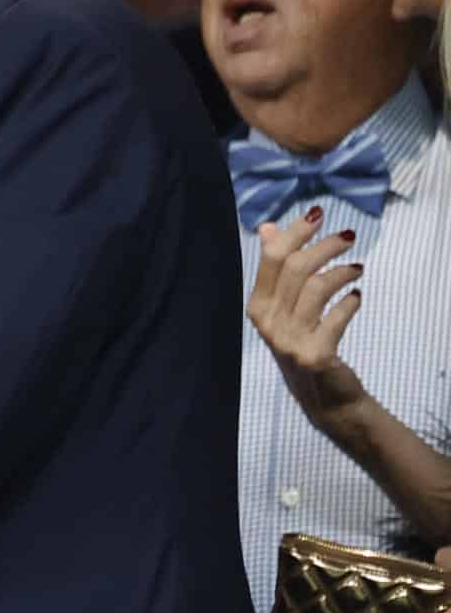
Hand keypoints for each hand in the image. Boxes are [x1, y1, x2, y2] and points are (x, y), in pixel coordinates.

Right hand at [248, 207, 364, 427]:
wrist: (323, 398)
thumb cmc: (303, 344)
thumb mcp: (283, 307)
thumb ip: (276, 269)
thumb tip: (267, 228)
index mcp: (257, 305)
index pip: (272, 258)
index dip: (295, 232)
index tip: (317, 214)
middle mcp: (268, 321)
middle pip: (296, 268)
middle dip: (324, 246)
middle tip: (347, 237)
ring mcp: (289, 340)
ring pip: (317, 288)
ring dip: (341, 273)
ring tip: (357, 269)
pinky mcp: (314, 355)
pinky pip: (335, 318)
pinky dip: (350, 304)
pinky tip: (356, 298)